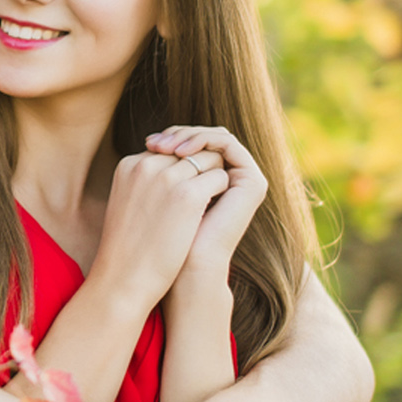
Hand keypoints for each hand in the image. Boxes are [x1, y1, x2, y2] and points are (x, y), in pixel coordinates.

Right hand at [93, 146, 228, 304]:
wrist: (123, 280)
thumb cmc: (127, 249)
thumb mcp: (127, 205)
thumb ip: (145, 183)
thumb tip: (172, 174)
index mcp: (128, 165)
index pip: (168, 150)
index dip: (182, 168)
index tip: (185, 190)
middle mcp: (146, 164)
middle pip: (189, 150)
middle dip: (200, 168)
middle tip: (203, 195)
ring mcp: (167, 178)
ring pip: (209, 159)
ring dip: (213, 178)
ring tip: (207, 203)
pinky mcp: (188, 195)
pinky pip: (220, 178)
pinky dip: (222, 191)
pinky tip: (214, 210)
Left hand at [143, 126, 266, 286]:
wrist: (186, 267)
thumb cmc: (165, 239)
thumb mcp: (160, 195)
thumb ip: (163, 167)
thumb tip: (149, 138)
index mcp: (212, 181)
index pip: (196, 143)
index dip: (172, 138)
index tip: (148, 142)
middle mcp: (231, 178)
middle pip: (206, 139)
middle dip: (179, 134)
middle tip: (154, 142)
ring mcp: (244, 179)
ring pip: (217, 137)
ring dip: (190, 136)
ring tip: (165, 147)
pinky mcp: (252, 182)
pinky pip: (227, 145)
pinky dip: (204, 141)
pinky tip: (180, 151)